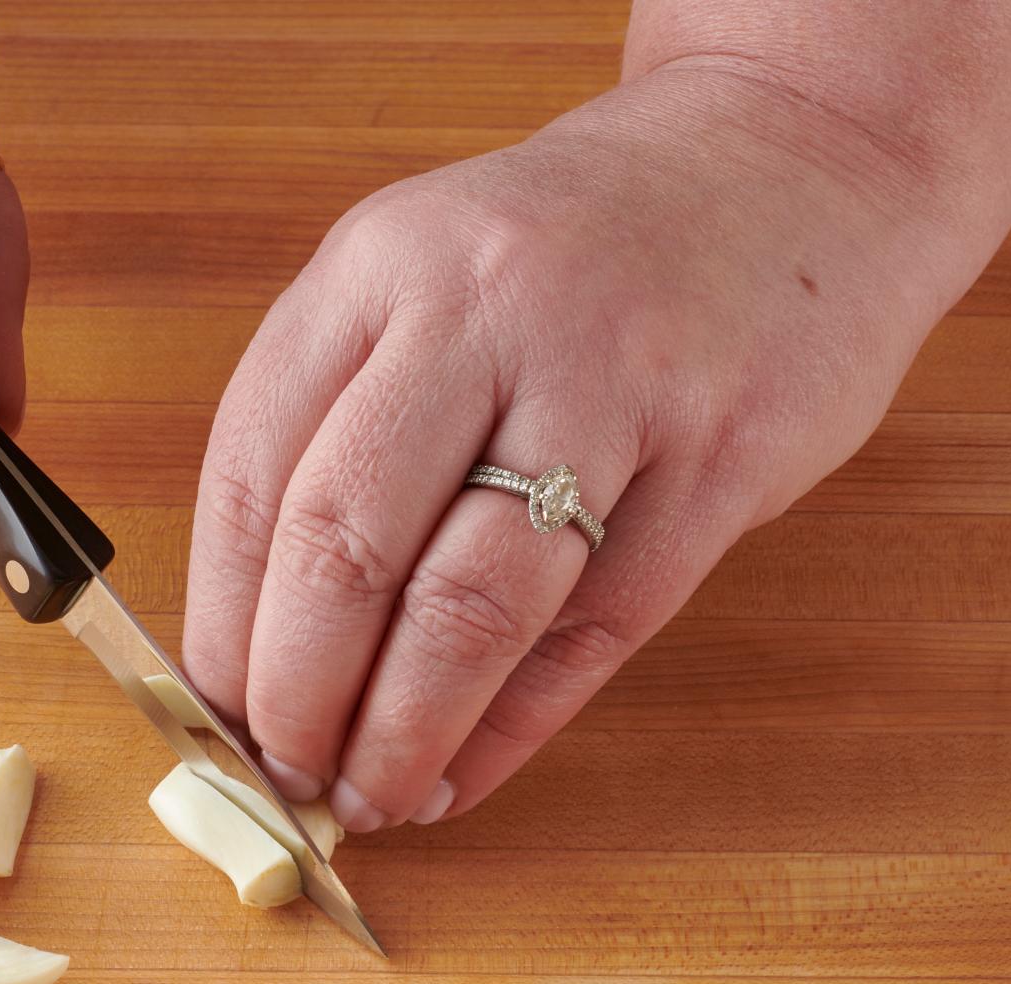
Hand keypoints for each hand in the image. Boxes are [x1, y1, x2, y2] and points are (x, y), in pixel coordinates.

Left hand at [184, 63, 973, 830]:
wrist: (797, 157)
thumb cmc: (581, 254)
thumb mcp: (429, 280)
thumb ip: (344, 424)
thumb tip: (261, 638)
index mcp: (378, 267)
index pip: (251, 475)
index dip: (221, 626)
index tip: (214, 717)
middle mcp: (483, 310)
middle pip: (345, 545)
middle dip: (299, 696)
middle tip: (287, 777)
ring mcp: (612, 377)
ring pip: (471, 603)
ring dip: (404, 732)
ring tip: (373, 799)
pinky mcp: (721, 452)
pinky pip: (596, 628)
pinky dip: (515, 725)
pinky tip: (469, 771)